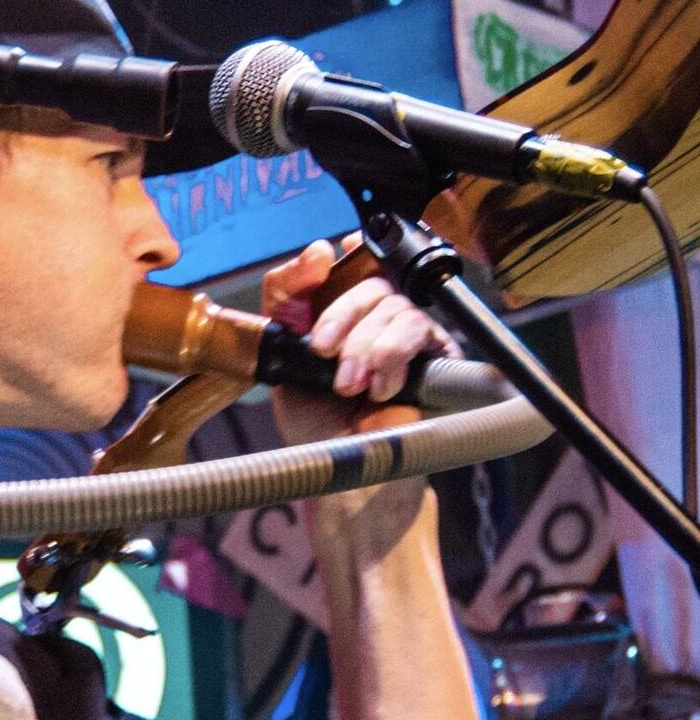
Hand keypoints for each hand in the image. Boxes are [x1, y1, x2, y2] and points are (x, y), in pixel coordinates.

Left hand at [261, 237, 453, 554]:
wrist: (345, 470)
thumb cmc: (315, 422)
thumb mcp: (283, 353)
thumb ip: (287, 297)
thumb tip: (319, 249)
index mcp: (343, 312)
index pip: (352, 261)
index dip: (344, 255)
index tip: (325, 260)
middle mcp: (378, 320)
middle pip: (373, 281)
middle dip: (343, 316)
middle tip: (324, 355)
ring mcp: (409, 337)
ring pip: (395, 306)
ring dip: (366, 345)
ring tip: (351, 386)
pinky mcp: (436, 356)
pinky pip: (418, 330)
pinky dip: (392, 355)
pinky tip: (381, 388)